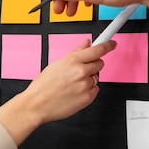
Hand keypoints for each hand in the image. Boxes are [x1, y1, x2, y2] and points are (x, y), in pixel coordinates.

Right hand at [0, 39, 115, 144]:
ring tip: (72, 84)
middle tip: (80, 70)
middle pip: (99, 63)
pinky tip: (74, 92)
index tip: (111, 44)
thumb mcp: (56, 64)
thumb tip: (86, 44)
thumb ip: (75, 53)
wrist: (36, 105)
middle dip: (93, 65)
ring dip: (88, 79)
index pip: (98, 49)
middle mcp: (81, 71)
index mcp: (73, 60)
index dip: (107, 45)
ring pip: (96, 78)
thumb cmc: (42, 86)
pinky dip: (87, 90)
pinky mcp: (88, 98)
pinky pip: (94, 90)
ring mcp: (85, 85)